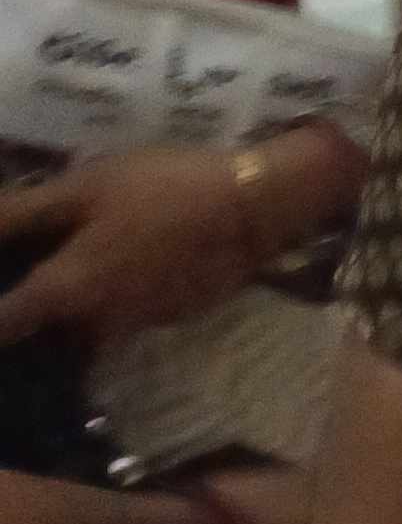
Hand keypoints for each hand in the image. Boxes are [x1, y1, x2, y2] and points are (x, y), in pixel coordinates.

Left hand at [0, 142, 264, 343]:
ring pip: (85, 332)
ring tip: (76, 278)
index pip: (5, 324)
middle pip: (44, 337)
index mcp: (65, 289)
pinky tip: (124, 271)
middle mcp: (93, 323)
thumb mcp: (88, 186)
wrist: (253, 208)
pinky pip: (122, 321)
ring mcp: (133, 326)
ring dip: (71, 319)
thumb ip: (25, 211)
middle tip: (30, 284)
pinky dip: (112, 306)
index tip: (0, 303)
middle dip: (33, 322)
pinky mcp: (166, 318)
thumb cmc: (162, 189)